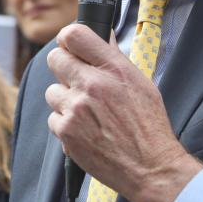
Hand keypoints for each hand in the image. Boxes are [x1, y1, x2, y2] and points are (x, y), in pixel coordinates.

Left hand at [45, 24, 202, 201]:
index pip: (74, 35)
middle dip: (63, 67)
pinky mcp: (66, 132)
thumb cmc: (149, 126)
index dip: (68, 38)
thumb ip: (115, 59)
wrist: (150, 167)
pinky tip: (85, 130)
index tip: (70, 45)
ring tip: (86, 112)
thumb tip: (103, 36)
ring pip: (52, 91)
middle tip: (75, 79)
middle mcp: (93, 84)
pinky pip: (53, 118)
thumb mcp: (140, 83)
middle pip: (54, 58)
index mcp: (114, 68)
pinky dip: (65, 124)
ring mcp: (76, 108)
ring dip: (64, 99)